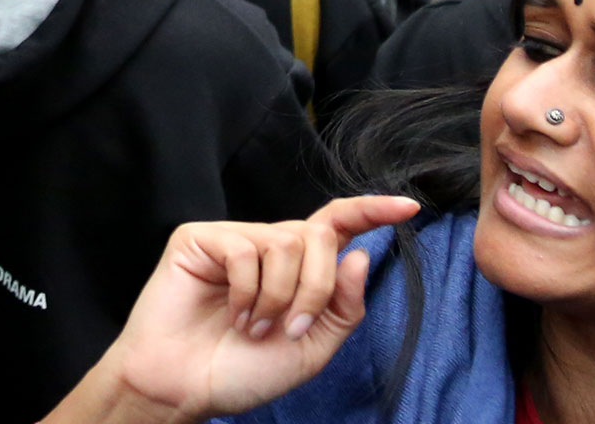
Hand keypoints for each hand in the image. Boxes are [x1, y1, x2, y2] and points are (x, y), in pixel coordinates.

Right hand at [68, 198, 419, 422]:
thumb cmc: (242, 372)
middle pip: (320, 237)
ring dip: (278, 298)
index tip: (408, 208)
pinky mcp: (200, 239)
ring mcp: (234, 238)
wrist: (186, 387)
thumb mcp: (311, 349)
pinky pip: (245, 250)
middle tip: (290, 328)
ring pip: (287, 244)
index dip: (371, 212)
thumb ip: (342, 306)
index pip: (338, 226)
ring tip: (252, 327)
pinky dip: (246, 292)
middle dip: (316, 289)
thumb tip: (359, 254)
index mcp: (298, 269)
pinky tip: (231, 313)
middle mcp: (268, 246)